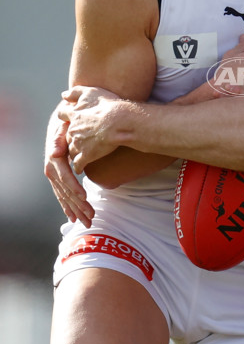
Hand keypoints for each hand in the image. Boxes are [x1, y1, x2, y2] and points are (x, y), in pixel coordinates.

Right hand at [44, 105, 94, 226]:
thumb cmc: (68, 123)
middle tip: (91, 217)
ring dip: (75, 209)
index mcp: (54, 159)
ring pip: (64, 196)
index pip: (64, 176)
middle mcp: (51, 169)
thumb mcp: (64, 126)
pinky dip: (68, 206)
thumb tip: (55, 152)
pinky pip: (62, 195)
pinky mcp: (58, 178)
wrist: (64, 122)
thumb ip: (60, 137)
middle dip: (78, 205)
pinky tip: (73, 217)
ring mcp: (54, 175)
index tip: (85, 197)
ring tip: (87, 221)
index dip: (74, 188)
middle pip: (65, 191)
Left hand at [58, 86, 123, 172]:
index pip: (63, 116)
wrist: (118, 122)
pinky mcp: (86, 155)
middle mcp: (73, 129)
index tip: (69, 119)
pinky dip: (78, 167)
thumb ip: (75, 92)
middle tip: (78, 139)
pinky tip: (81, 168)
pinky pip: (78, 164)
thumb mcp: (90, 92)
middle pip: (66, 136)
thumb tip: (63, 95)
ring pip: (71, 150)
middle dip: (70, 138)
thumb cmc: (108, 105)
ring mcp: (78, 143)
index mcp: (74, 114)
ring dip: (74, 152)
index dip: (65, 117)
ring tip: (80, 154)